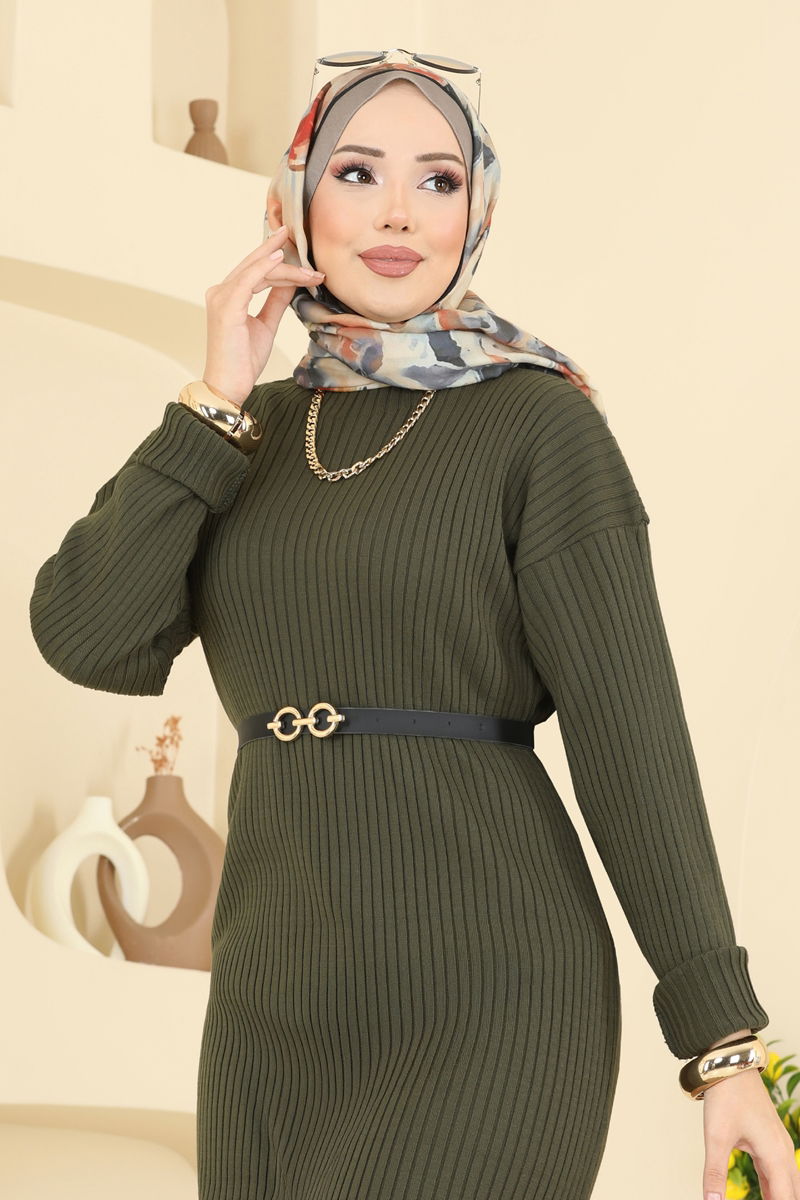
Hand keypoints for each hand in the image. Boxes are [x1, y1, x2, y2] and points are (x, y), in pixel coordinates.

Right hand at [202, 225, 324, 407]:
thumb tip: (292, 282)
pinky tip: (281, 258)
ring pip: (256, 271)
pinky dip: (264, 268)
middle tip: (296, 233)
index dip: (275, 258)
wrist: (229, 385)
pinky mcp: (226, 307)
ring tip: (308, 265)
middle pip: (254, 264)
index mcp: (228, 295)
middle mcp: (220, 291)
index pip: (255, 270)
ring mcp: (221, 297)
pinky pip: (248, 280)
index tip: (298, 251)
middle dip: (277, 248)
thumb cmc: (243, 360)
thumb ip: (276, 301)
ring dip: (284, 266)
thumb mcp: (266, 324)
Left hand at [702, 1056, 799, 1199]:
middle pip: (792, 1193)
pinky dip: (775, 1188)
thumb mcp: (717, 1137)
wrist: (731, 1064)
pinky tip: (767, 1197)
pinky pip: (778, 1171)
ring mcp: (779, 1144)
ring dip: (781, 1197)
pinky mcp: (770, 1139)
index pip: (786, 1199)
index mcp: (776, 1156)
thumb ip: (715, 1173)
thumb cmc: (727, 1096)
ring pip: (788, 1183)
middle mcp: (783, 1152)